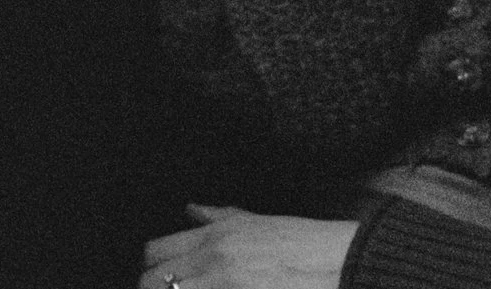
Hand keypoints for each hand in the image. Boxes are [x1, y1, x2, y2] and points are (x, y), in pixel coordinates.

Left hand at [141, 204, 356, 288]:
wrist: (341, 264)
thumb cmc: (305, 245)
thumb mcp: (259, 223)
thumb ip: (220, 218)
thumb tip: (191, 209)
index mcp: (216, 235)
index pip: (153, 252)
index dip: (151, 271)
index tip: (159, 282)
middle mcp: (213, 260)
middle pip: (150, 283)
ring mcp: (224, 286)